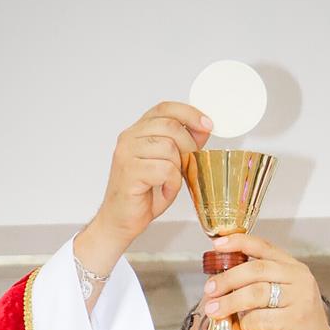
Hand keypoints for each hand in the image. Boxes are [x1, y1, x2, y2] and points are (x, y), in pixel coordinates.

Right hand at [76, 102, 211, 275]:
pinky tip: (164, 191)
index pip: (165, 108)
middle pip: (170, 125)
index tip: (208, 124)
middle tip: (188, 165)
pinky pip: (165, 169)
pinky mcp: (130, 171)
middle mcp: (129, 137)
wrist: (121, 221)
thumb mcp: (168, 165)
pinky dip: (171, 184)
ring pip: (169, 148)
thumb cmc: (142, 195)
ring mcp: (127, 153)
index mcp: (138, 131)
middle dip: (188, 146)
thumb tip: (202, 129)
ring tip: (170, 183)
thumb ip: (182, 146)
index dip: (189, 113)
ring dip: (177, 169)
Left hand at [202, 233, 329, 329]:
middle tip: (210, 289)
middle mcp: (299, 280)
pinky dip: (246, 324)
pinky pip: (260, 318)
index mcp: (294, 269)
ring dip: (230, 302)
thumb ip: (258, 286)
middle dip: (227, 278)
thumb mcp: (280, 298)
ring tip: (214, 310)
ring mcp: (299, 300)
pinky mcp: (294, 321)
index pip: (264, 247)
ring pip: (255, 293)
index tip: (218, 245)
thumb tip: (220, 284)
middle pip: (256, 269)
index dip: (239, 242)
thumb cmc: (295, 325)